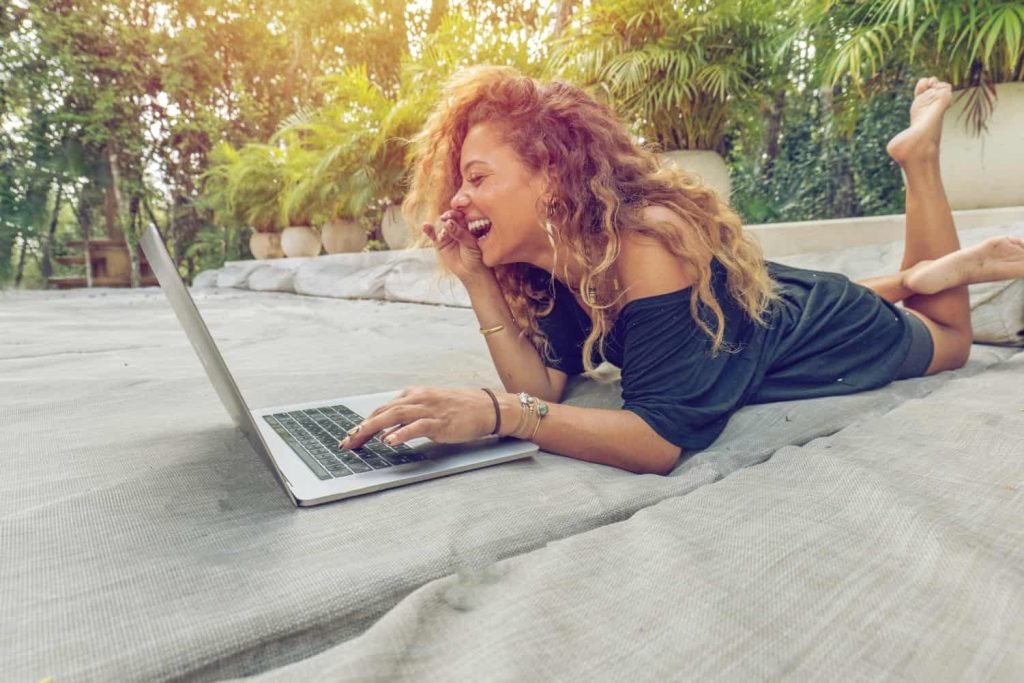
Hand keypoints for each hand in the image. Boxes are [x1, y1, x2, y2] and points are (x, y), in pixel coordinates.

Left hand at [339, 386, 494, 449]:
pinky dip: (401, 433)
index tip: (351, 436)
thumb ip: (410, 416)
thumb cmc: (460, 409)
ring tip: (358, 439)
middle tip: (347, 442)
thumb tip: (389, 429)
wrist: (488, 407)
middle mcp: (418, 398)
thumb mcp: (430, 407)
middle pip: (382, 411)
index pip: (382, 408)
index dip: (364, 422)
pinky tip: (390, 441)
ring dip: (373, 428)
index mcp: (414, 394)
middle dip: (361, 427)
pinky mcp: (441, 422)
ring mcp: (429, 409)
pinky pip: (417, 427)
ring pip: (394, 416)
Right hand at [421, 209, 491, 284]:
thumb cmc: (476, 256)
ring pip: (440, 225)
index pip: (460, 213)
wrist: (471, 271)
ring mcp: (447, 234)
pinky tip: (425, 226)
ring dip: (439, 226)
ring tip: (443, 235)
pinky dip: (428, 230)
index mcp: (467, 224)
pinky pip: (433, 234)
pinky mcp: (439, 242)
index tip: (452, 215)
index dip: (456, 212)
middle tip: (445, 220)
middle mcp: (456, 226)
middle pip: (448, 217)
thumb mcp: (470, 244)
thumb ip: (460, 233)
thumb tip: (448, 223)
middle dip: (447, 217)